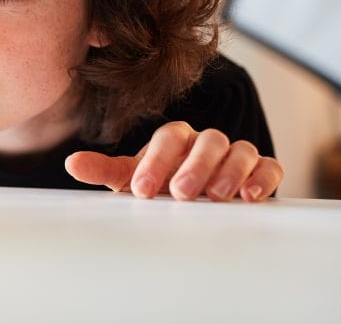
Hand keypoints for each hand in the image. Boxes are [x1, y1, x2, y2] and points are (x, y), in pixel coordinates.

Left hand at [64, 121, 283, 201]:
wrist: (196, 201)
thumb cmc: (160, 187)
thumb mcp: (131, 180)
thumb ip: (104, 171)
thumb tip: (71, 163)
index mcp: (174, 139)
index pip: (167, 138)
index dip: (154, 162)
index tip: (141, 190)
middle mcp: (205, 142)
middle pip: (207, 140)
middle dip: (193, 167)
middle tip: (180, 193)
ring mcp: (235, 154)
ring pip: (238, 149)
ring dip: (229, 172)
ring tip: (216, 197)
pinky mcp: (260, 171)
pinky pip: (268, 165)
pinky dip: (262, 177)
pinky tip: (249, 196)